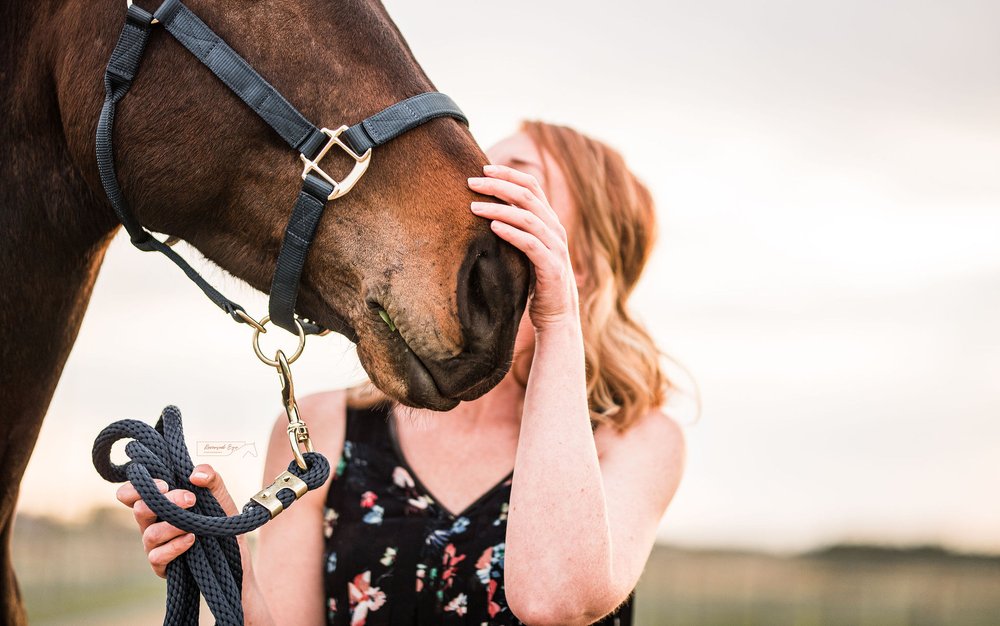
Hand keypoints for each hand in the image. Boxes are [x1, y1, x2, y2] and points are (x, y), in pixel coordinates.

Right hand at [115, 464, 238, 577]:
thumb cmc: (217, 514)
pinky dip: (175, 546)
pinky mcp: (162, 566)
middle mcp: (150, 523)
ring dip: (173, 525)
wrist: (235, 544)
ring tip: (193, 522)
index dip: (136, 488)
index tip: (164, 485)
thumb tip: (195, 475)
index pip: (128, 495)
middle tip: (191, 499)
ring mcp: (154, 545)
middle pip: (140, 510)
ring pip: (151, 534)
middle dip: (165, 502)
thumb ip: (208, 474)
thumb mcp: (216, 490)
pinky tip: (191, 539)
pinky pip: (158, 557)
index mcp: (156, 503)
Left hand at [468, 164, 579, 331]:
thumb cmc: (535, 281)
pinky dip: (511, 233)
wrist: (556, 315)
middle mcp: (555, 229)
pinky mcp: (552, 267)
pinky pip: (530, 244)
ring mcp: (556, 248)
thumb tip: (485, 209)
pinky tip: (493, 227)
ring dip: (498, 208)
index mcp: (549, 221)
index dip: (508, 174)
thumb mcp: (525, 249)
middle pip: (527, 196)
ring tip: (473, 206)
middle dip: (498, 185)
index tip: (483, 169)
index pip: (531, 186)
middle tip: (471, 182)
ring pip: (527, 217)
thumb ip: (515, 229)